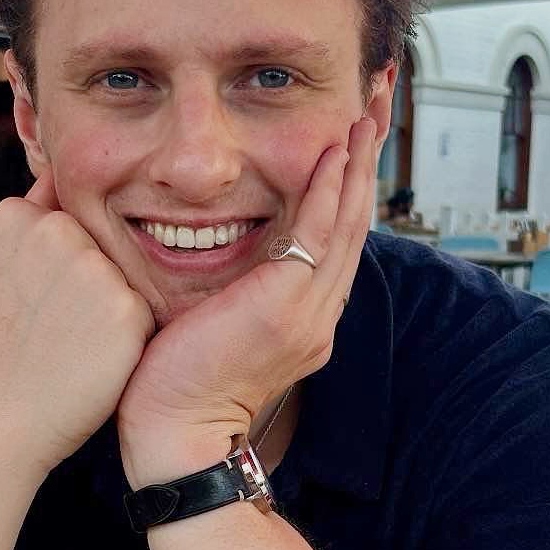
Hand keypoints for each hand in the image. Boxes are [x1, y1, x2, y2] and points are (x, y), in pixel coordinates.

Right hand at [0, 170, 155, 474]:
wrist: (5, 411)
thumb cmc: (0, 343)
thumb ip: (27, 217)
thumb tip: (54, 176)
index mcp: (17, 215)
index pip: (66, 214)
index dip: (57, 260)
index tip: (38, 294)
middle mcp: (57, 230)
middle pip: (99, 242)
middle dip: (89, 278)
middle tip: (56, 321)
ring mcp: (94, 266)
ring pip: (124, 273)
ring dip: (110, 304)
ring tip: (72, 338)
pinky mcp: (128, 305)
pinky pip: (141, 308)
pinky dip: (126, 334)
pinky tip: (93, 355)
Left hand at [117, 115, 377, 486]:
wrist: (173, 435)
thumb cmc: (174, 388)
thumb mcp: (212, 328)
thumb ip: (228, 293)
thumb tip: (210, 256)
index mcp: (303, 319)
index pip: (335, 242)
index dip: (348, 191)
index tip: (351, 146)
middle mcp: (317, 313)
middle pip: (355, 225)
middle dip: (366, 166)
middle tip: (376, 114)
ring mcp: (308, 311)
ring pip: (347, 223)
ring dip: (358, 166)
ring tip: (366, 118)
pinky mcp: (286, 306)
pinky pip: (320, 234)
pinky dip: (330, 189)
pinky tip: (336, 152)